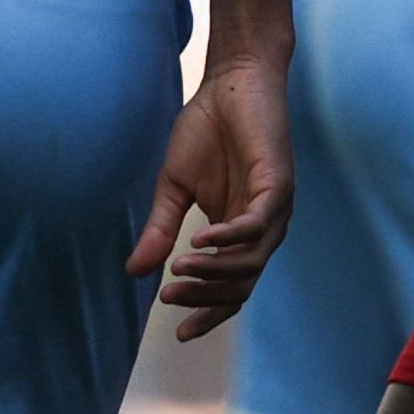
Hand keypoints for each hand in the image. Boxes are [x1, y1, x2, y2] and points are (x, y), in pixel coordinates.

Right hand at [131, 56, 293, 339]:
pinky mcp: (278, 182)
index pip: (231, 288)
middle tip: (170, 297)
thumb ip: (161, 228)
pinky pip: (257, 224)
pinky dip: (228, 238)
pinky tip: (198, 239)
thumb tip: (135, 273)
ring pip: (251, 261)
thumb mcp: (174, 186)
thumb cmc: (206, 130)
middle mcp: (262, 226)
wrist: (230, 81)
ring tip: (178, 267)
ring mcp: (274, 207)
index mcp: (239, 231)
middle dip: (205, 297)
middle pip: (241, 284)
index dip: (208, 312)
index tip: (178, 332)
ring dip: (213, 270)